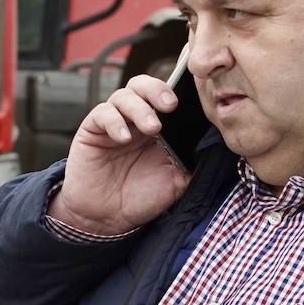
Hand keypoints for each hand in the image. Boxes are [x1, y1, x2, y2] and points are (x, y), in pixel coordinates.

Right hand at [49, 75, 192, 234]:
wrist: (106, 219)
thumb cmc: (140, 198)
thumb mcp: (175, 182)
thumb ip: (191, 163)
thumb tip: (211, 147)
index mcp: (158, 127)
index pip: (166, 96)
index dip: (177, 92)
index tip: (191, 101)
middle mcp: (135, 120)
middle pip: (143, 85)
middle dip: (157, 90)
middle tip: (170, 106)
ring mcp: (113, 123)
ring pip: (123, 95)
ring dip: (139, 107)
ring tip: (151, 128)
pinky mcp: (92, 130)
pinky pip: (102, 113)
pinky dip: (114, 121)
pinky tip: (123, 138)